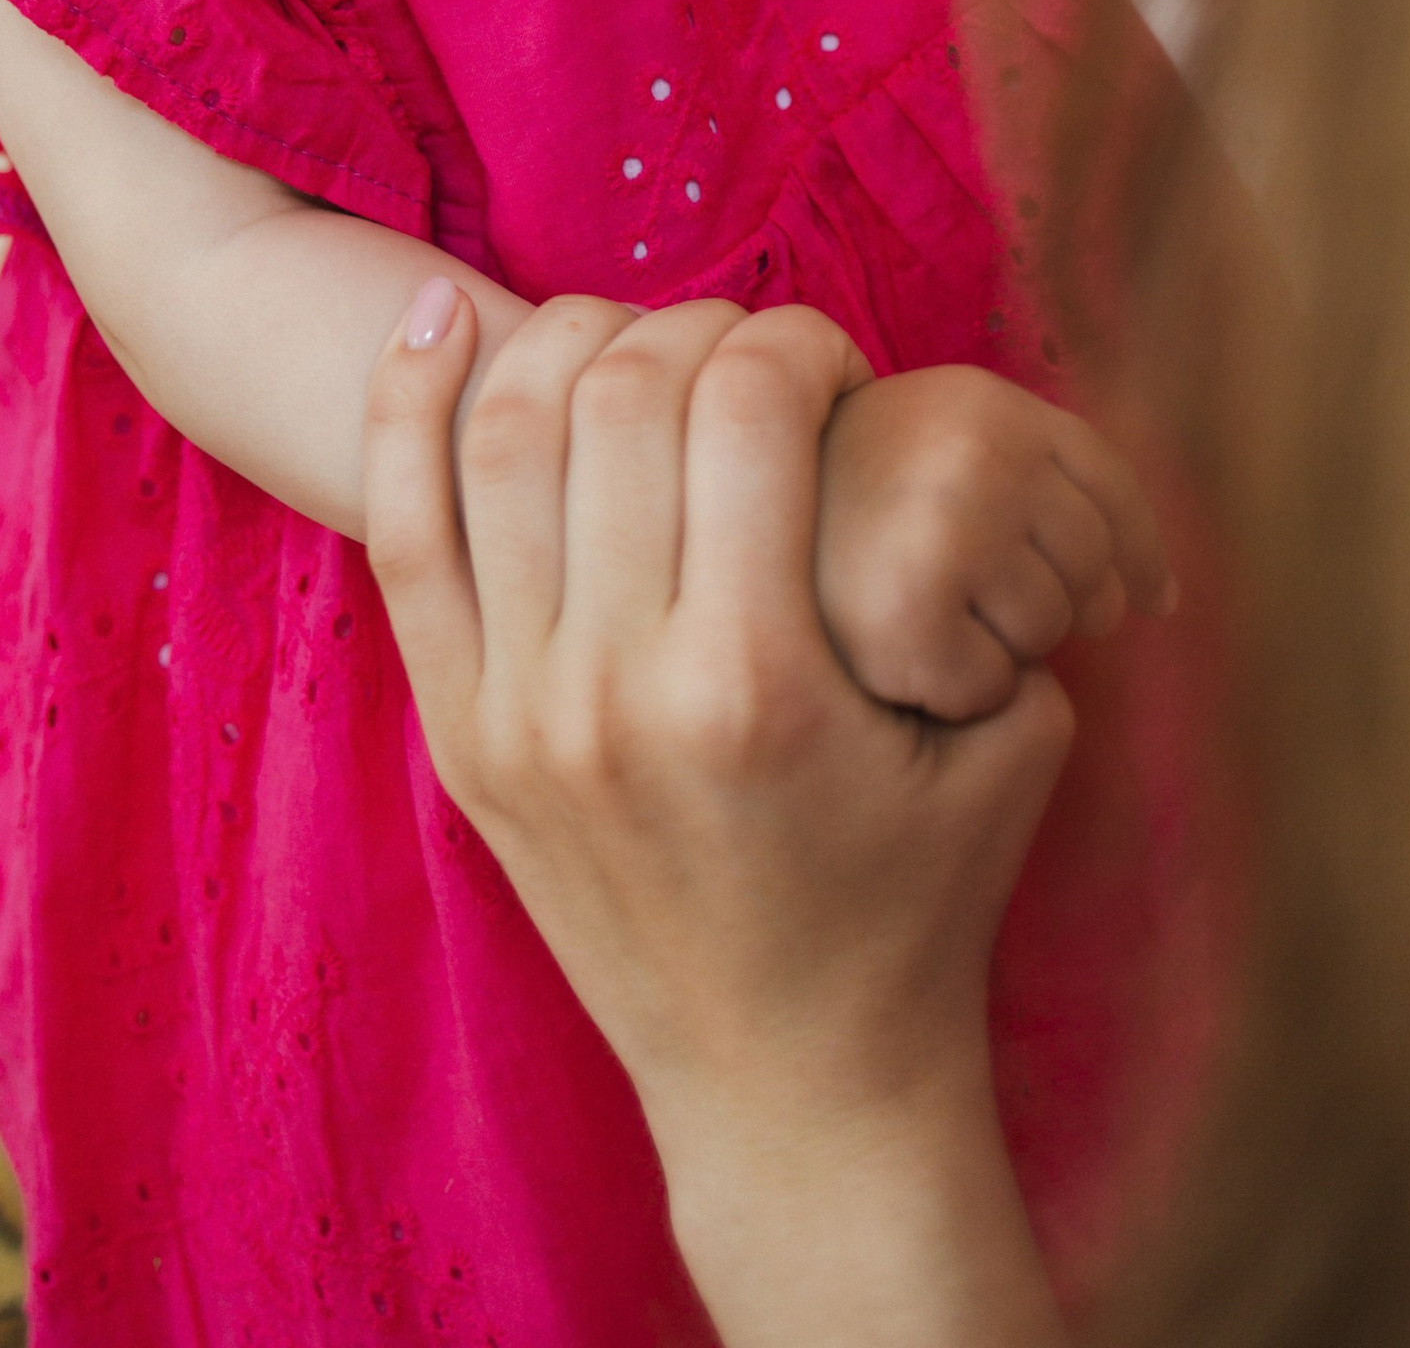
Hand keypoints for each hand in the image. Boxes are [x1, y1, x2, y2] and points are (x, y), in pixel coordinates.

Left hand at [367, 291, 1068, 1347]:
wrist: (790, 1096)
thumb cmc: (915, 913)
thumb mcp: (1005, 742)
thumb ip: (980, 583)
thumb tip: (949, 431)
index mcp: (758, 682)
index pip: (750, 408)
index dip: (796, 338)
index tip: (828, 361)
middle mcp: (618, 689)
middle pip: (622, 398)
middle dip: (694, 326)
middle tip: (741, 352)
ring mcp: (519, 713)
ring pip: (503, 437)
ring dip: (565, 338)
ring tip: (628, 331)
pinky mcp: (460, 738)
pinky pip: (405, 531)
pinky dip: (407, 405)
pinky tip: (432, 313)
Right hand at [815, 365, 1177, 722]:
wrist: (715, 589)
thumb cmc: (832, 539)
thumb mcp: (933, 468)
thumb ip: (1036, 485)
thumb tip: (1166, 599)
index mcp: (978, 396)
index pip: (1111, 484)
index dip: (1129, 555)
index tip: (1114, 597)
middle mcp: (969, 440)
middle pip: (1095, 561)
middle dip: (1048, 604)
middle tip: (947, 604)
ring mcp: (940, 518)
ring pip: (1050, 624)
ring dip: (997, 646)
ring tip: (908, 627)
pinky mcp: (907, 608)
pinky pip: (996, 679)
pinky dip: (957, 694)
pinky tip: (887, 668)